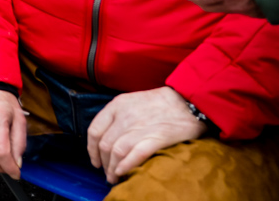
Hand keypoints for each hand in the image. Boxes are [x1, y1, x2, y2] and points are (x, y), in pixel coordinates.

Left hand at [87, 86, 205, 182]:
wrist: (187, 100)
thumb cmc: (160, 102)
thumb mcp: (132, 101)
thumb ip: (118, 116)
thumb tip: (108, 137)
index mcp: (116, 106)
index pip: (94, 130)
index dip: (91, 149)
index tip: (95, 160)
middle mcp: (124, 116)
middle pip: (104, 144)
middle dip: (103, 163)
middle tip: (107, 173)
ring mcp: (140, 127)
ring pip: (116, 151)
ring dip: (112, 168)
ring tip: (114, 178)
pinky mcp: (156, 137)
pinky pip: (135, 154)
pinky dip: (126, 166)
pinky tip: (123, 173)